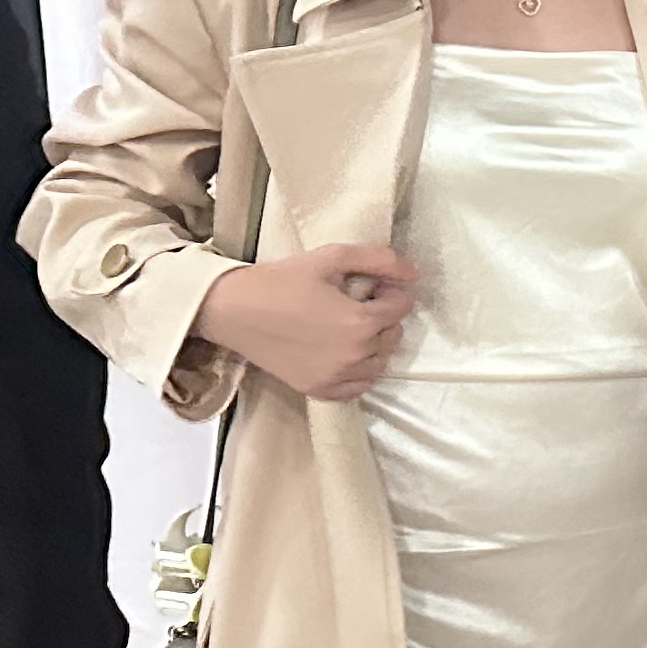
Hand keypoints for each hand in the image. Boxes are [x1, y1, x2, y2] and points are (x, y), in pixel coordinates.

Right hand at [194, 241, 418, 400]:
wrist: (232, 310)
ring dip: (374, 344)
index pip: (402, 307)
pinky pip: (358, 387)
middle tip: (356, 302)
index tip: (372, 285)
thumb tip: (415, 273)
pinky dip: (359, 371)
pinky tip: (343, 353)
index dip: (391, 291)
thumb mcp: (331, 257)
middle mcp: (354, 355)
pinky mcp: (318, 390)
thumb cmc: (280, 280)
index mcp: (360, 322)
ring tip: (349, 326)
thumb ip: (378, 260)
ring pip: (379, 362)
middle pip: (392, 334)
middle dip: (383, 316)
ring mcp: (337, 376)